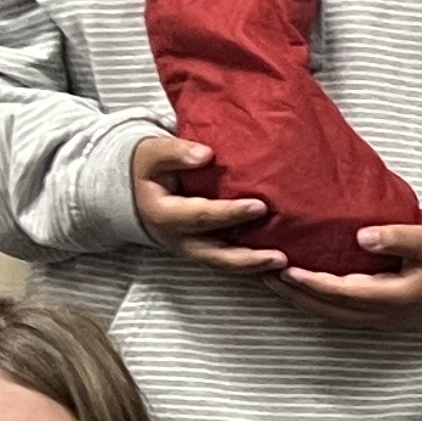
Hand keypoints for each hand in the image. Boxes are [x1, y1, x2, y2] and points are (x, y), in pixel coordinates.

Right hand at [127, 134, 280, 272]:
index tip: (260, 206)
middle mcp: (178, 240)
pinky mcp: (203, 251)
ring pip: (224, 265)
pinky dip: (252, 267)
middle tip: (280, 257)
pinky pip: (228, 263)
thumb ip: (176, 153)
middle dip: (248, 258)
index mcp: (164, 215)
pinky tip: (277, 266)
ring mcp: (191, 250)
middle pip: (216, 255)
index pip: (201, 216)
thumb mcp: (153, 154)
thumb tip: (206, 154)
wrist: (137, 190)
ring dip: (254, 268)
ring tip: (283, 264)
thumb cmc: (150, 167)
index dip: (230, 213)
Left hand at [277, 221, 421, 324]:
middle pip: (328, 311)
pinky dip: (319, 305)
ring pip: (333, 317)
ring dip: (301, 302)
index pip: (341, 292)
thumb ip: (395, 238)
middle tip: (260, 275)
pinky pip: (343, 315)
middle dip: (293, 295)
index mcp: (394, 298)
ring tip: (273, 283)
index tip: (281, 268)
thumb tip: (360, 236)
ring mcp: (384, 321)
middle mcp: (384, 316)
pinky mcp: (385, 318)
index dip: (309, 282)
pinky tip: (304, 292)